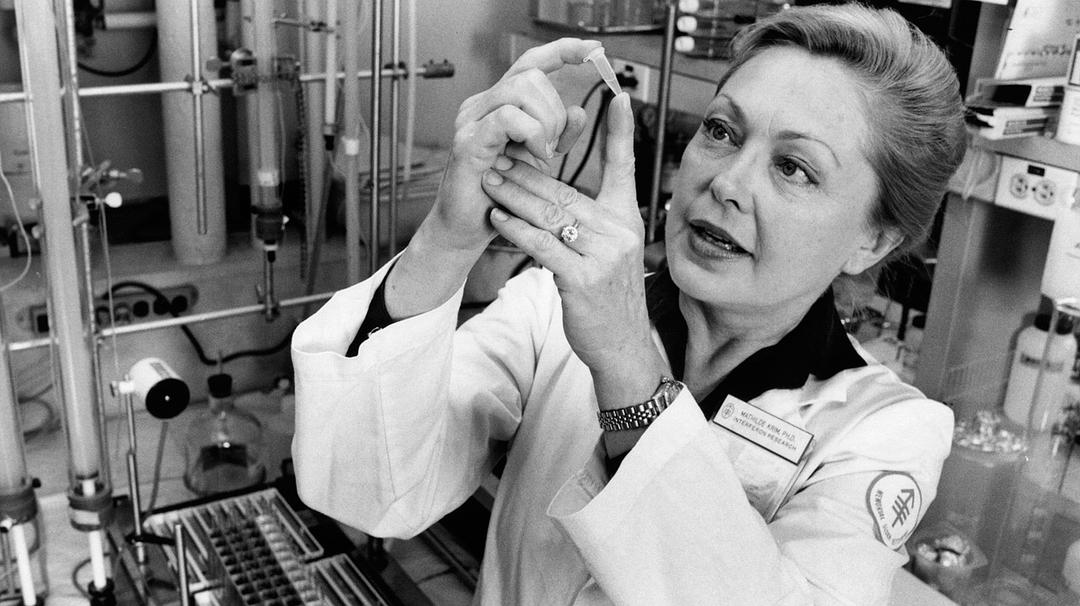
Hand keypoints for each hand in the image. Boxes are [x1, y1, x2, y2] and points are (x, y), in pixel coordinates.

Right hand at [426, 38, 597, 253]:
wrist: (467, 229)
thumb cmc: (500, 195)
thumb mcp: (540, 159)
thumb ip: (561, 134)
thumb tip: (580, 111)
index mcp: (499, 104)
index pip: (532, 63)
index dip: (563, 51)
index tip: (593, 51)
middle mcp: (482, 105)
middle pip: (531, 75)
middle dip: (555, 109)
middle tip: (554, 146)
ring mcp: (471, 121)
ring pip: (520, 90)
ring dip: (546, 122)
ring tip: (543, 153)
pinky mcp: (468, 142)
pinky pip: (507, 118)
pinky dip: (531, 134)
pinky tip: (534, 156)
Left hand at [481, 93, 667, 406]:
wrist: (619, 344)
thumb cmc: (606, 297)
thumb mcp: (610, 251)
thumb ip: (591, 220)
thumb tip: (558, 194)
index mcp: (627, 220)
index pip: (625, 167)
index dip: (620, 132)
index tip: (616, 96)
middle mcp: (619, 233)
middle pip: (567, 191)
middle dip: (529, 173)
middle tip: (499, 154)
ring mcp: (603, 256)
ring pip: (551, 215)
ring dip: (515, 196)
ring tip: (490, 180)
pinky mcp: (583, 279)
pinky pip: (543, 246)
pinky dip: (517, 230)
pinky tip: (498, 217)